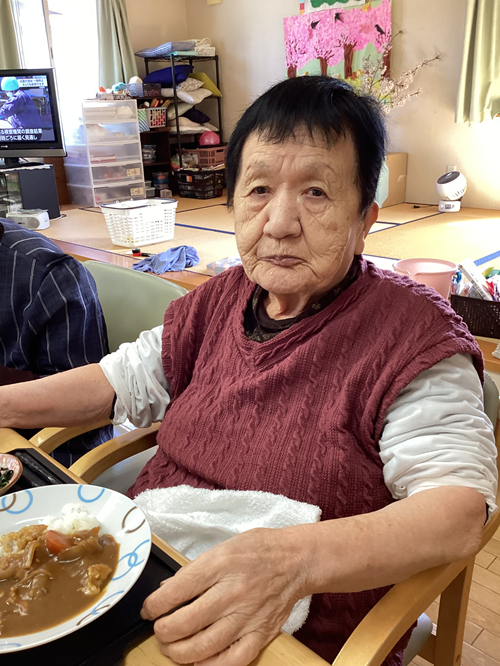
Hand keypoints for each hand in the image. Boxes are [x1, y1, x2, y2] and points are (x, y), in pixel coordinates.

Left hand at [140, 527, 307, 665]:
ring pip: (204, 646)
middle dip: (163, 631)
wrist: (296, 560)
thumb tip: (167, 591)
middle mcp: (233, 592)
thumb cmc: (258, 550)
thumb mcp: (222, 548)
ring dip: (179, 652)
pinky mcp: (260, 634)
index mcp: (220, 565)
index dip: (154, 605)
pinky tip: (198, 661)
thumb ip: (194, 570)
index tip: (149, 609)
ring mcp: (247, 616)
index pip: (176, 591)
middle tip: (159, 629)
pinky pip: (232, 661)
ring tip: (172, 647)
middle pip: (186, 622)